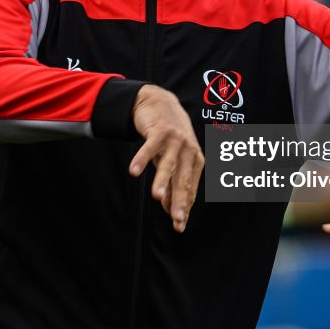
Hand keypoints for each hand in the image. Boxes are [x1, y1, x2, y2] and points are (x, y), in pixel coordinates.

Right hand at [129, 85, 204, 232]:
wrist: (160, 103)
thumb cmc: (168, 137)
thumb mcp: (172, 161)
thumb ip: (172, 184)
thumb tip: (171, 210)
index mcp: (195, 160)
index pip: (190, 188)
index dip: (184, 207)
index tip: (179, 226)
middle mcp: (188, 150)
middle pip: (183, 179)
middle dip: (180, 201)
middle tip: (177, 220)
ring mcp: (175, 139)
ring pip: (168, 164)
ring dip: (162, 181)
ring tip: (156, 198)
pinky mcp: (160, 130)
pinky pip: (150, 147)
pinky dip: (141, 158)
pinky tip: (134, 171)